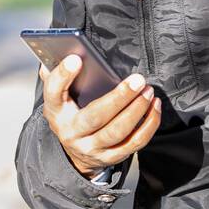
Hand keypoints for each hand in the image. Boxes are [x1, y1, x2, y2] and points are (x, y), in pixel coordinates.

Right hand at [40, 53, 161, 177]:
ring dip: (137, 110)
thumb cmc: (71, 111)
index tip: (76, 59)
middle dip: (119, 98)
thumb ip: (59, 73)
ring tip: (148, 91)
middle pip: (95, 117)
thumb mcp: (60, 96)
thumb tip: (66, 50)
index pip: (53, 93)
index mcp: (56, 111)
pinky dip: (148, 125)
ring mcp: (91, 148)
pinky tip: (155, 106)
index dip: (62, 76)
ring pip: (117, 132)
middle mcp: (71, 132)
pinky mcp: (110, 157)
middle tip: (138, 79)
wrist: (74, 152)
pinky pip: (134, 143)